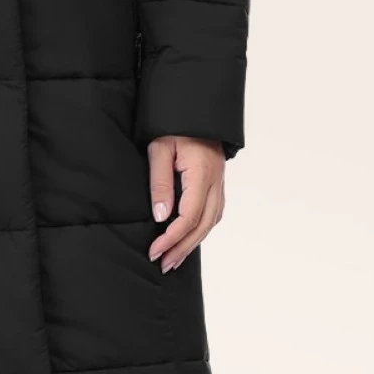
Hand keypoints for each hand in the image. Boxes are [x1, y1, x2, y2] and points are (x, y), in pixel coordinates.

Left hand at [146, 136, 224, 272]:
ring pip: (211, 221)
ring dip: (193, 242)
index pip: (190, 215)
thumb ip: (160, 183)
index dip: (172, 237)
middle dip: (182, 248)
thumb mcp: (159, 149)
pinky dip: (201, 229)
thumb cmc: (174, 124)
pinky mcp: (216, 182)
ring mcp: (219, 182)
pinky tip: (189, 239)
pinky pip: (213, 212)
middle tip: (163, 264)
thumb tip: (161, 216)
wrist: (194, 109)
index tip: (155, 250)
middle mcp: (215, 181)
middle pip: (203, 225)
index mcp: (202, 172)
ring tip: (174, 258)